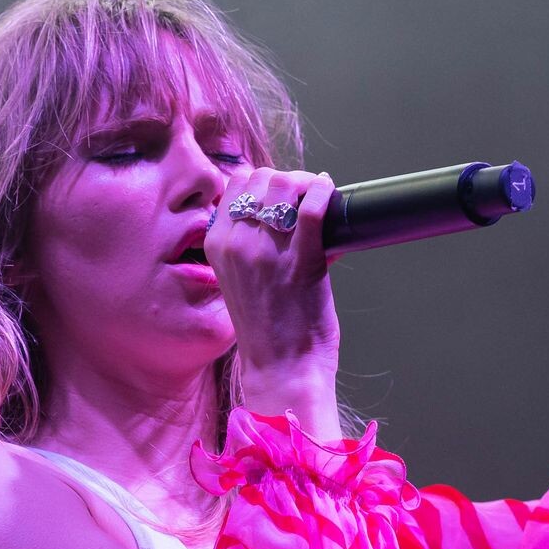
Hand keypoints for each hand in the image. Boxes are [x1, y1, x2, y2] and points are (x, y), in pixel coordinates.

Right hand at [206, 166, 343, 437]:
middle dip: (287, 181)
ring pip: (286, 185)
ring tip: (319, 199)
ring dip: (306, 185)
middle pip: (262, 178)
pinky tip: (331, 196)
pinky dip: (326, 194)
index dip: (262, 181)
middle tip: (305, 196)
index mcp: (217, 245)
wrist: (282, 369)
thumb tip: (288, 212)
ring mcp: (268, 250)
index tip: (281, 194)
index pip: (234, 184)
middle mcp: (236, 243)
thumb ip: (252, 245)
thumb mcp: (242, 280)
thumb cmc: (269, 330)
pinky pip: (313, 206)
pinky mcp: (302, 259)